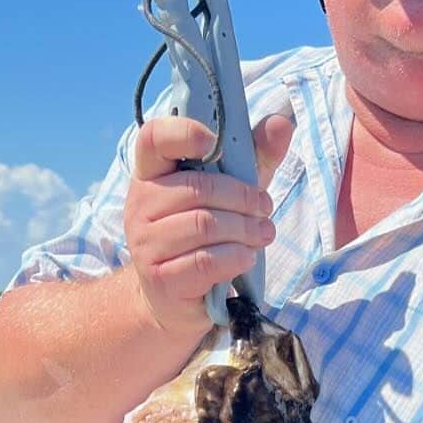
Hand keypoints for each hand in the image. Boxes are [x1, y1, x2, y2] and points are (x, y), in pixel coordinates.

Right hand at [124, 112, 294, 337]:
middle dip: (243, 199)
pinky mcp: (160, 279)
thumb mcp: (232, 191)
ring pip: (205, 225)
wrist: (174, 298)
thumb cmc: (206, 236)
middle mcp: (140, 204)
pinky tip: (246, 258)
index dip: (183, 132)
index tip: (213, 143)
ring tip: (262, 234)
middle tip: (264, 209)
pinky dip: (236, 258)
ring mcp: (145, 243)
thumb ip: (255, 157)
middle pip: (198, 189)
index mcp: (152, 174)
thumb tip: (282, 123)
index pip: (153, 138)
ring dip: (245, 230)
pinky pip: (206, 261)